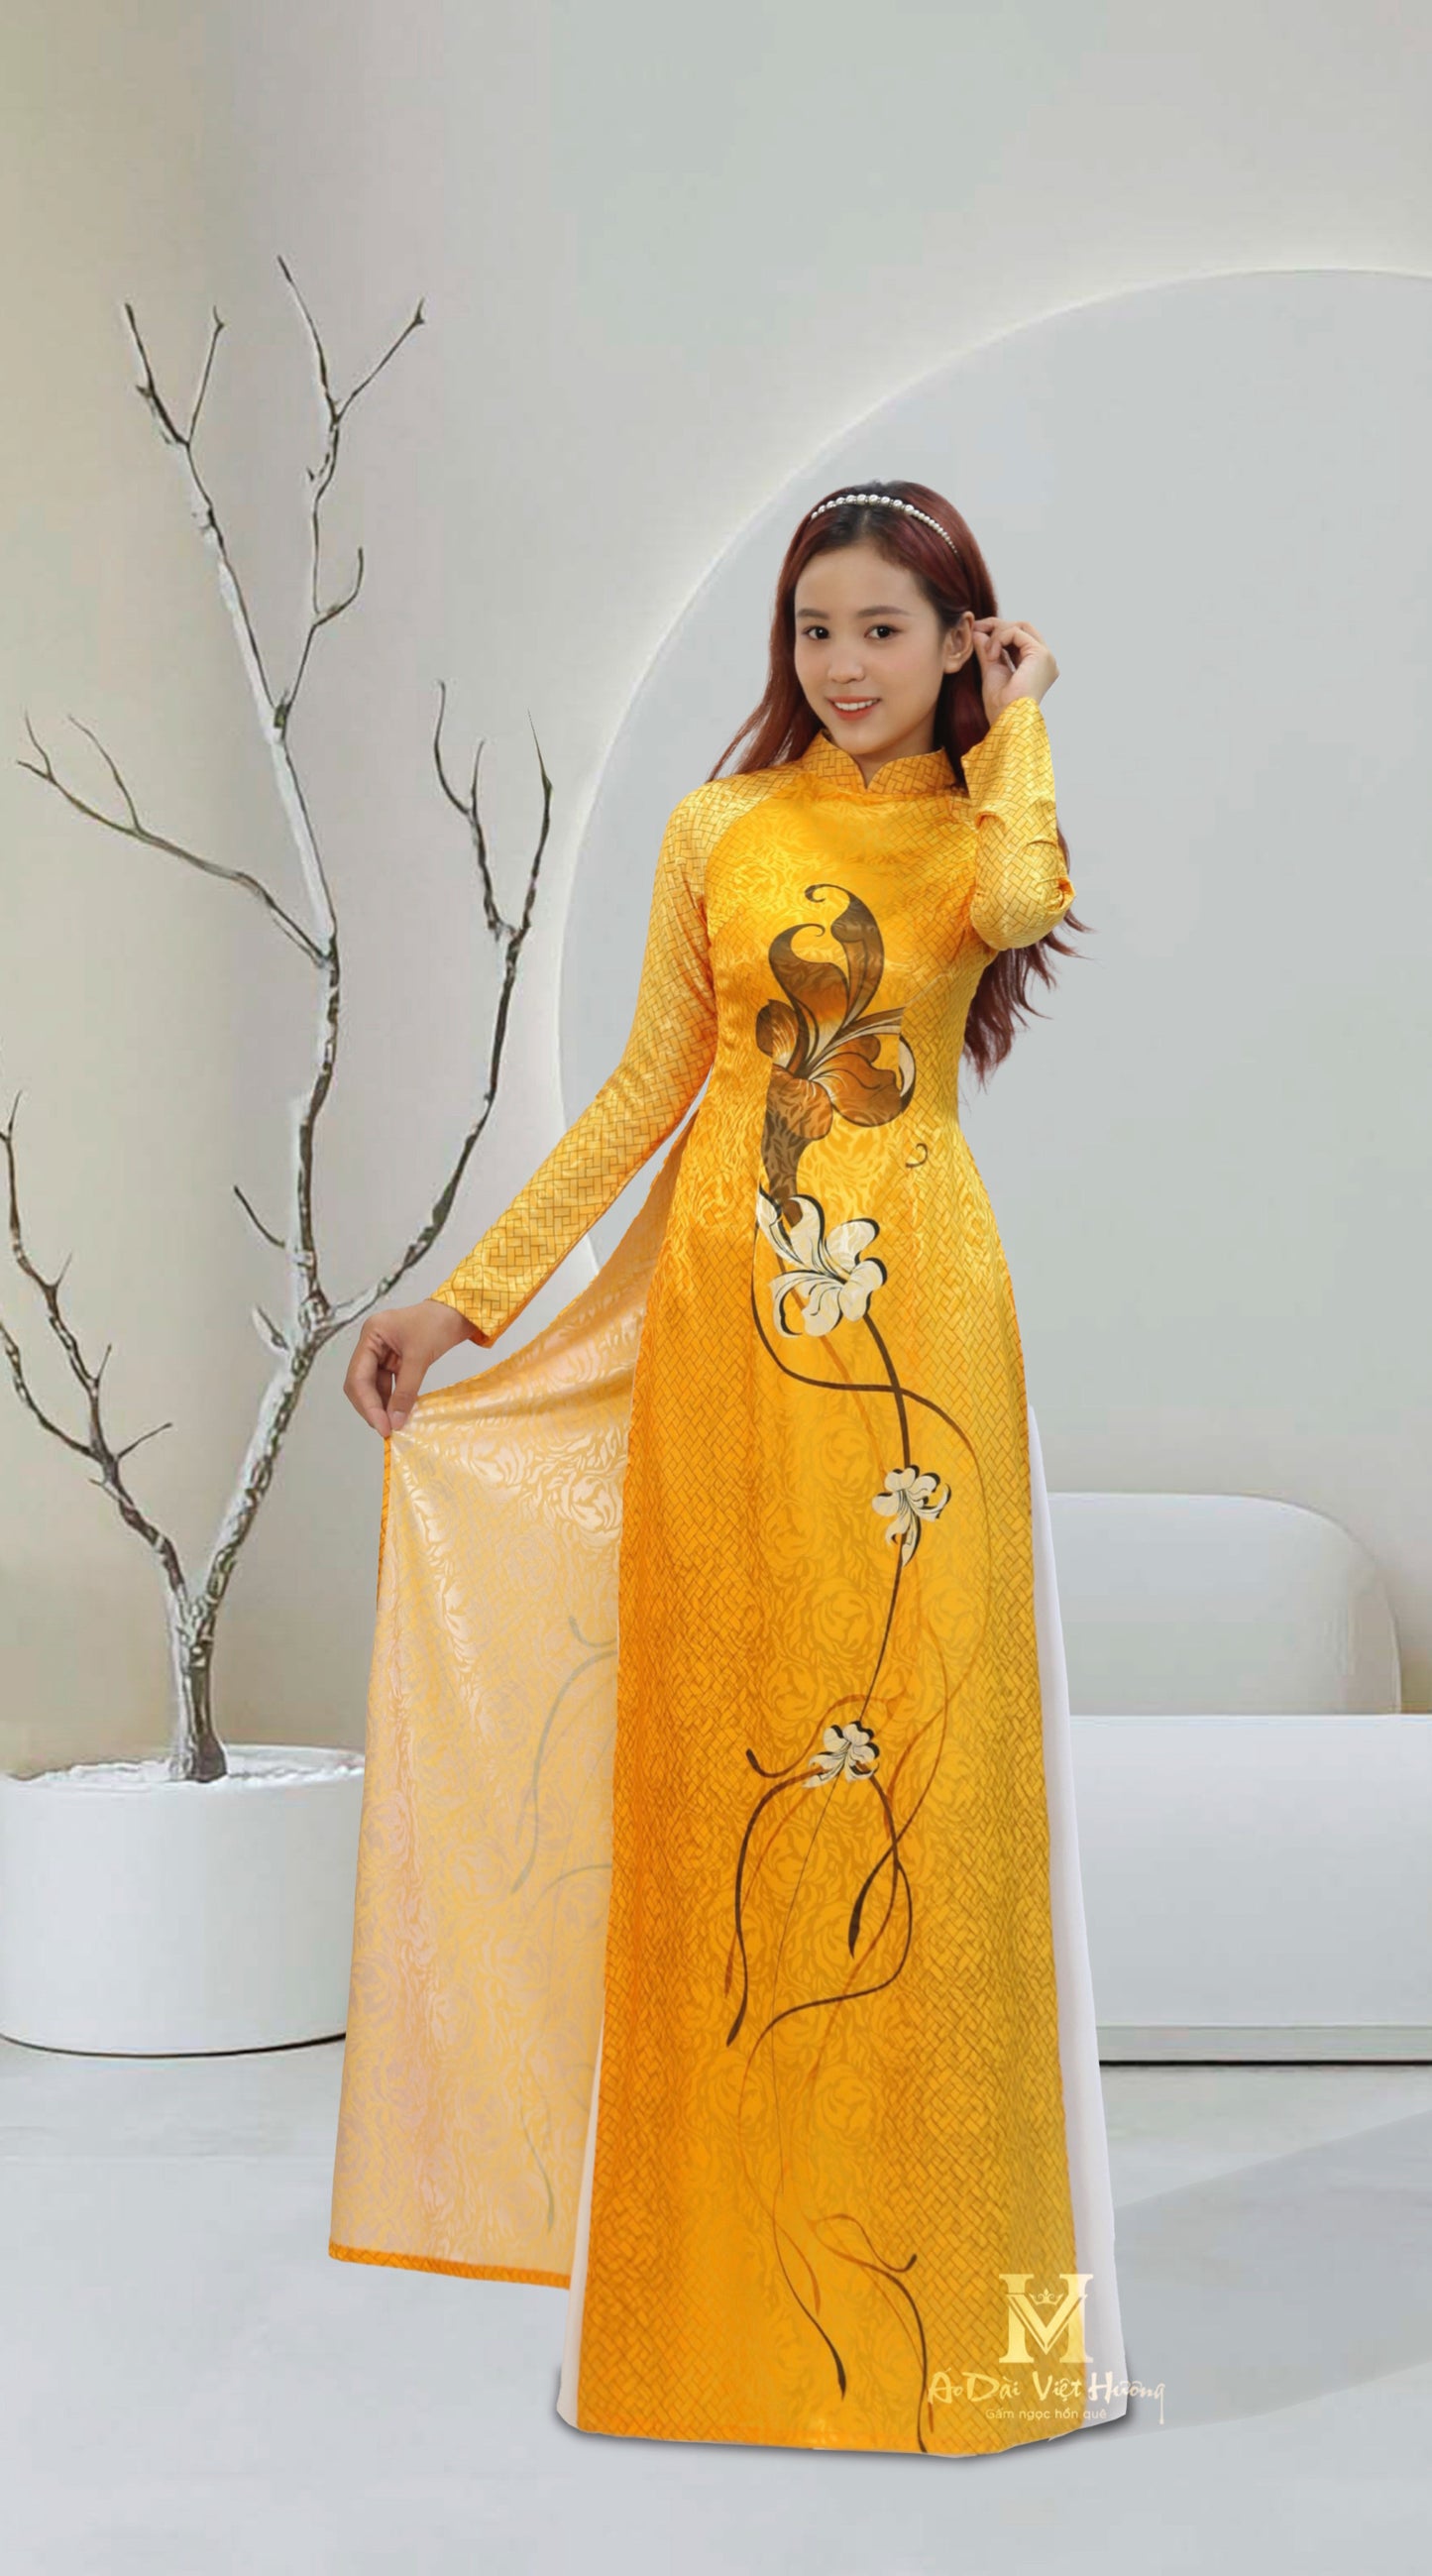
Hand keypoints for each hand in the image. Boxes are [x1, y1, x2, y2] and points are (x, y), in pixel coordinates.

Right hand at [344, 1297, 478, 1437]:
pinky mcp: (394, 1360)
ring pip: (373, 1386)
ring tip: (392, 1426)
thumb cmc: (439, 1323)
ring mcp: (382, 1352)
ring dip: (381, 1406)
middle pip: (360, 1383)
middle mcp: (371, 1343)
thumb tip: (395, 1420)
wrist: (460, 1313)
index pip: (358, 1376)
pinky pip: (388, 1384)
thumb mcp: (420, 1357)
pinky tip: (398, 1414)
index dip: (367, 1404)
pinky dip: (392, 1399)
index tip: (382, 1426)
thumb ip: (406, 1390)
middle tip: (386, 1429)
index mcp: (371, 1335)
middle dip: (371, 1407)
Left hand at [971, 618, 1058, 724]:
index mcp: (1037, 666)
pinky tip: (993, 655)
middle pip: (1023, 627)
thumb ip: (987, 650)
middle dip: (998, 626)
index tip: (978, 631)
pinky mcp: (1041, 654)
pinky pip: (1016, 632)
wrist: (1007, 720)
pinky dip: (1000, 639)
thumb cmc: (1001, 706)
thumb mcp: (991, 670)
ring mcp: (1046, 657)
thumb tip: (979, 632)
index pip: (1020, 637)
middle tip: (977, 629)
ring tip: (988, 654)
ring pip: (1020, 627)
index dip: (999, 631)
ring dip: (997, 634)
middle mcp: (1045, 660)